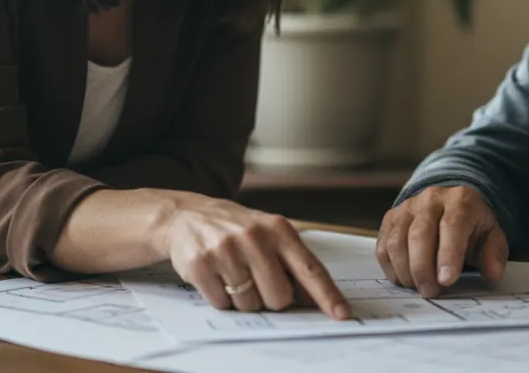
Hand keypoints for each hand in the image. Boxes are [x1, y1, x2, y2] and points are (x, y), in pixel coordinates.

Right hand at [157, 196, 349, 319]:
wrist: (187, 215)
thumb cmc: (235, 228)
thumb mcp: (268, 233)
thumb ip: (292, 262)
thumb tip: (311, 299)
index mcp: (279, 229)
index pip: (309, 269)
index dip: (327, 295)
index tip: (342, 314)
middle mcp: (254, 237)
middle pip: (279, 297)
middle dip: (271, 298)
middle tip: (256, 280)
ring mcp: (226, 250)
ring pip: (249, 305)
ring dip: (243, 298)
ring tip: (233, 273)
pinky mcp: (201, 264)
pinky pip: (222, 304)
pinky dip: (221, 297)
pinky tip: (216, 275)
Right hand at [375, 185, 507, 298]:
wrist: (450, 206)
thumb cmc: (472, 227)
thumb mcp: (491, 237)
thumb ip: (494, 254)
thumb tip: (493, 273)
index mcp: (460, 200)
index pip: (452, 225)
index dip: (448, 254)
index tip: (446, 281)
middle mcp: (431, 199)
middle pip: (419, 234)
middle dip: (423, 269)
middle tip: (430, 292)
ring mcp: (407, 208)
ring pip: (397, 241)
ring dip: (406, 271)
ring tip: (419, 287)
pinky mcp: (390, 219)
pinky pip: (383, 246)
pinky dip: (391, 269)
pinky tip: (406, 279)